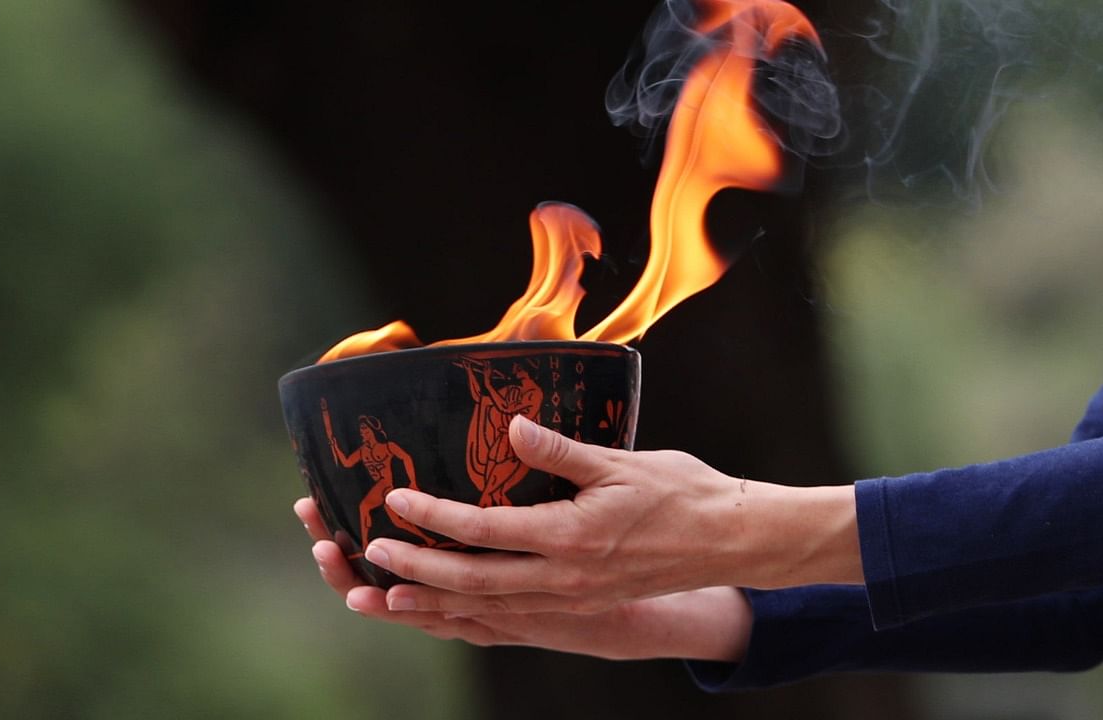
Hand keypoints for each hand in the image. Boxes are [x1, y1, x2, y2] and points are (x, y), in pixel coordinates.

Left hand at [292, 497, 751, 660]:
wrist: (731, 541)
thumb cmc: (681, 493)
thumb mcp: (621, 462)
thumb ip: (560, 451)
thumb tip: (513, 429)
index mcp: (571, 537)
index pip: (484, 532)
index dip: (434, 517)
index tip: (396, 500)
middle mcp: (565, 579)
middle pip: (473, 583)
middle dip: (416, 571)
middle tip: (371, 555)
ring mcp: (573, 600)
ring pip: (488, 610)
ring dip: (434, 604)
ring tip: (388, 595)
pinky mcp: (581, 607)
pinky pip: (514, 618)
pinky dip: (472, 615)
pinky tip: (449, 609)